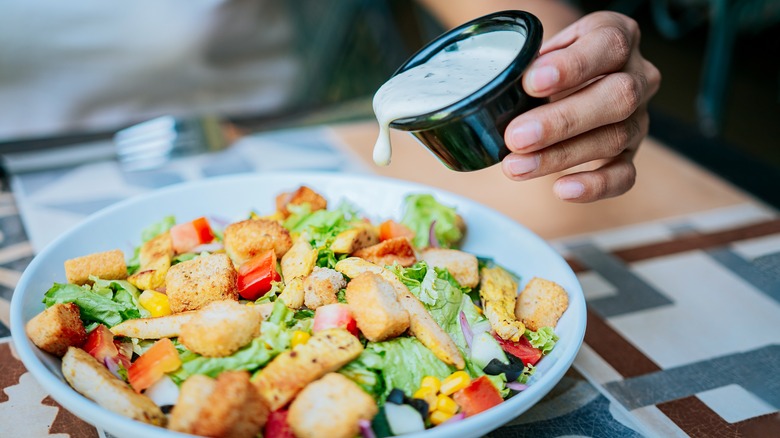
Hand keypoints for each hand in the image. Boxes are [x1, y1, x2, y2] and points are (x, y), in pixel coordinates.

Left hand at [501, 11, 660, 201]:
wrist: (564, 82)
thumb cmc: (550, 64)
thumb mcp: (542, 51)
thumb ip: (532, 63)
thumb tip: (504, 87)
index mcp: (618, 37)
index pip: (608, 46)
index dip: (572, 67)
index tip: (531, 83)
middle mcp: (638, 76)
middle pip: (617, 97)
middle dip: (562, 120)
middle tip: (517, 136)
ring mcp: (638, 117)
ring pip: (614, 138)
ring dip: (560, 156)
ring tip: (516, 166)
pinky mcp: (630, 154)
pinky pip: (625, 175)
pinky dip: (594, 185)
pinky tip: (562, 190)